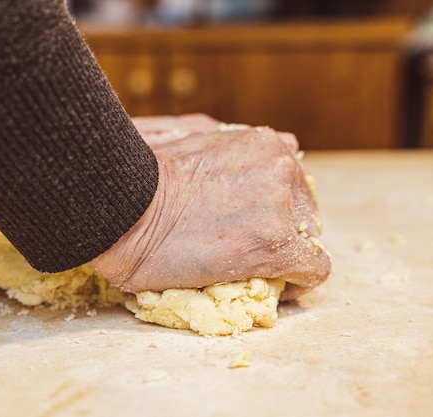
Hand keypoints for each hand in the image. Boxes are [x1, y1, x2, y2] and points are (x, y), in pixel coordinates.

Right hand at [89, 117, 330, 299]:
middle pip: (302, 209)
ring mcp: (281, 206)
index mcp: (263, 143)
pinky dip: (298, 283)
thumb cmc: (139, 170)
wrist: (120, 204)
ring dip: (286, 255)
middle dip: (281, 229)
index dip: (275, 207)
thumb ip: (228, 140)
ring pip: (307, 240)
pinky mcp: (275, 245)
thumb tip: (261, 141)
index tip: (253, 224)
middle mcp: (282, 168)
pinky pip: (312, 271)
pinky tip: (277, 288)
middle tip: (246, 248)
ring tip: (252, 268)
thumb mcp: (188, 132)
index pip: (290, 178)